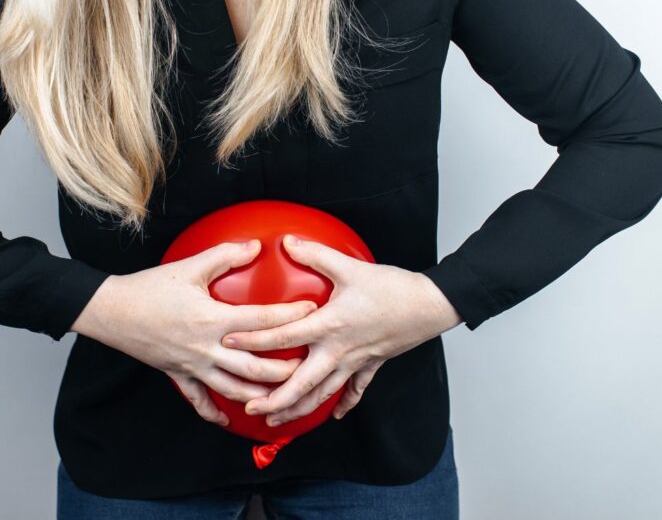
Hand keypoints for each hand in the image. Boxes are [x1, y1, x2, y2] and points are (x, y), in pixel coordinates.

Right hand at [71, 239, 317, 426]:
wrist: (110, 312)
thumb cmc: (148, 288)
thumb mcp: (189, 267)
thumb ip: (225, 255)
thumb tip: (256, 245)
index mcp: (212, 319)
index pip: (261, 321)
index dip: (290, 316)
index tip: (312, 312)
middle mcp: (206, 348)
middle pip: (254, 366)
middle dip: (284, 370)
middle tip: (308, 365)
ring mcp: (192, 365)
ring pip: (232, 389)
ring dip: (258, 394)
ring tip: (281, 395)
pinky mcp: (177, 374)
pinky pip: (198, 399)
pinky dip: (213, 412)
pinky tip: (228, 420)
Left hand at [221, 234, 462, 426]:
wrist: (431, 305)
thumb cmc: (393, 287)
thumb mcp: (350, 267)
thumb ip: (315, 255)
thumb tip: (288, 241)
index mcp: (329, 325)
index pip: (284, 336)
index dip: (254, 339)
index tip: (230, 341)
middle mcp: (338, 350)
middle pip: (301, 384)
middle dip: (274, 399)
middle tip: (250, 407)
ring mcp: (355, 361)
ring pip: (323, 394)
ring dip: (299, 409)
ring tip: (277, 419)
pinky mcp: (372, 364)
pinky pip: (355, 390)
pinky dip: (344, 403)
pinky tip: (334, 415)